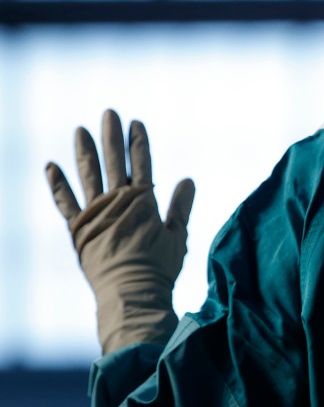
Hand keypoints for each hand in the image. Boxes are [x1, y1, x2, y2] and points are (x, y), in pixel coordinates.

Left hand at [46, 109, 194, 353]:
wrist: (130, 293)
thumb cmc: (159, 268)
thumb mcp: (177, 236)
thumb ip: (181, 206)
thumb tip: (188, 179)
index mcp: (143, 201)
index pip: (142, 163)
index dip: (139, 142)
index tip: (136, 122)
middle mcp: (118, 201)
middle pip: (115, 161)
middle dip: (112, 136)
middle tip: (109, 113)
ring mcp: (96, 214)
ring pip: (89, 174)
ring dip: (85, 151)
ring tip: (81, 130)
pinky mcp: (78, 229)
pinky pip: (65, 202)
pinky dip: (57, 184)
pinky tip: (51, 166)